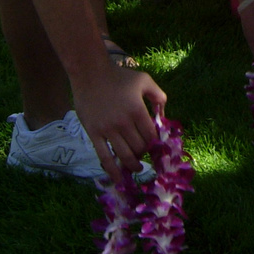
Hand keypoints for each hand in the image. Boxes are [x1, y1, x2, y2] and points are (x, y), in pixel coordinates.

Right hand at [71, 63, 168, 181]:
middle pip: (139, 148)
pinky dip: (112, 170)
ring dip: (133, 165)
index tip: (156, 148)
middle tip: (145, 155)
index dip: (156, 145)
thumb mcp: (144, 80)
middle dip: (144, 154)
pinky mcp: (94, 134)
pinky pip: (104, 157)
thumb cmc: (119, 76)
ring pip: (124, 155)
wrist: (90, 74)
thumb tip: (163, 115)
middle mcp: (123, 122)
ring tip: (137, 168)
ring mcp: (107, 130)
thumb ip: (158, 95)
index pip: (151, 136)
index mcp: (137, 110)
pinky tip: (119, 179)